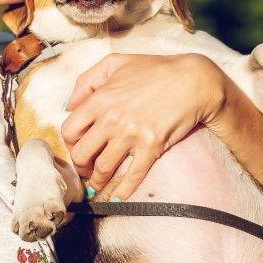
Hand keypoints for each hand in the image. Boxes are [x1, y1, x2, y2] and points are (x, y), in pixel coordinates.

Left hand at [61, 53, 225, 200]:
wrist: (193, 81)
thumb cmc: (154, 69)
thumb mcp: (115, 63)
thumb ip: (86, 81)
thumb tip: (69, 105)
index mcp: (100, 99)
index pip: (70, 131)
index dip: (70, 143)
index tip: (78, 147)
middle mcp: (112, 119)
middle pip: (82, 154)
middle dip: (80, 166)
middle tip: (85, 169)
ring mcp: (132, 135)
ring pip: (103, 169)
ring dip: (96, 182)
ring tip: (96, 187)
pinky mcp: (152, 148)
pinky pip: (132, 177)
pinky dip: (121, 192)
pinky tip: (115, 199)